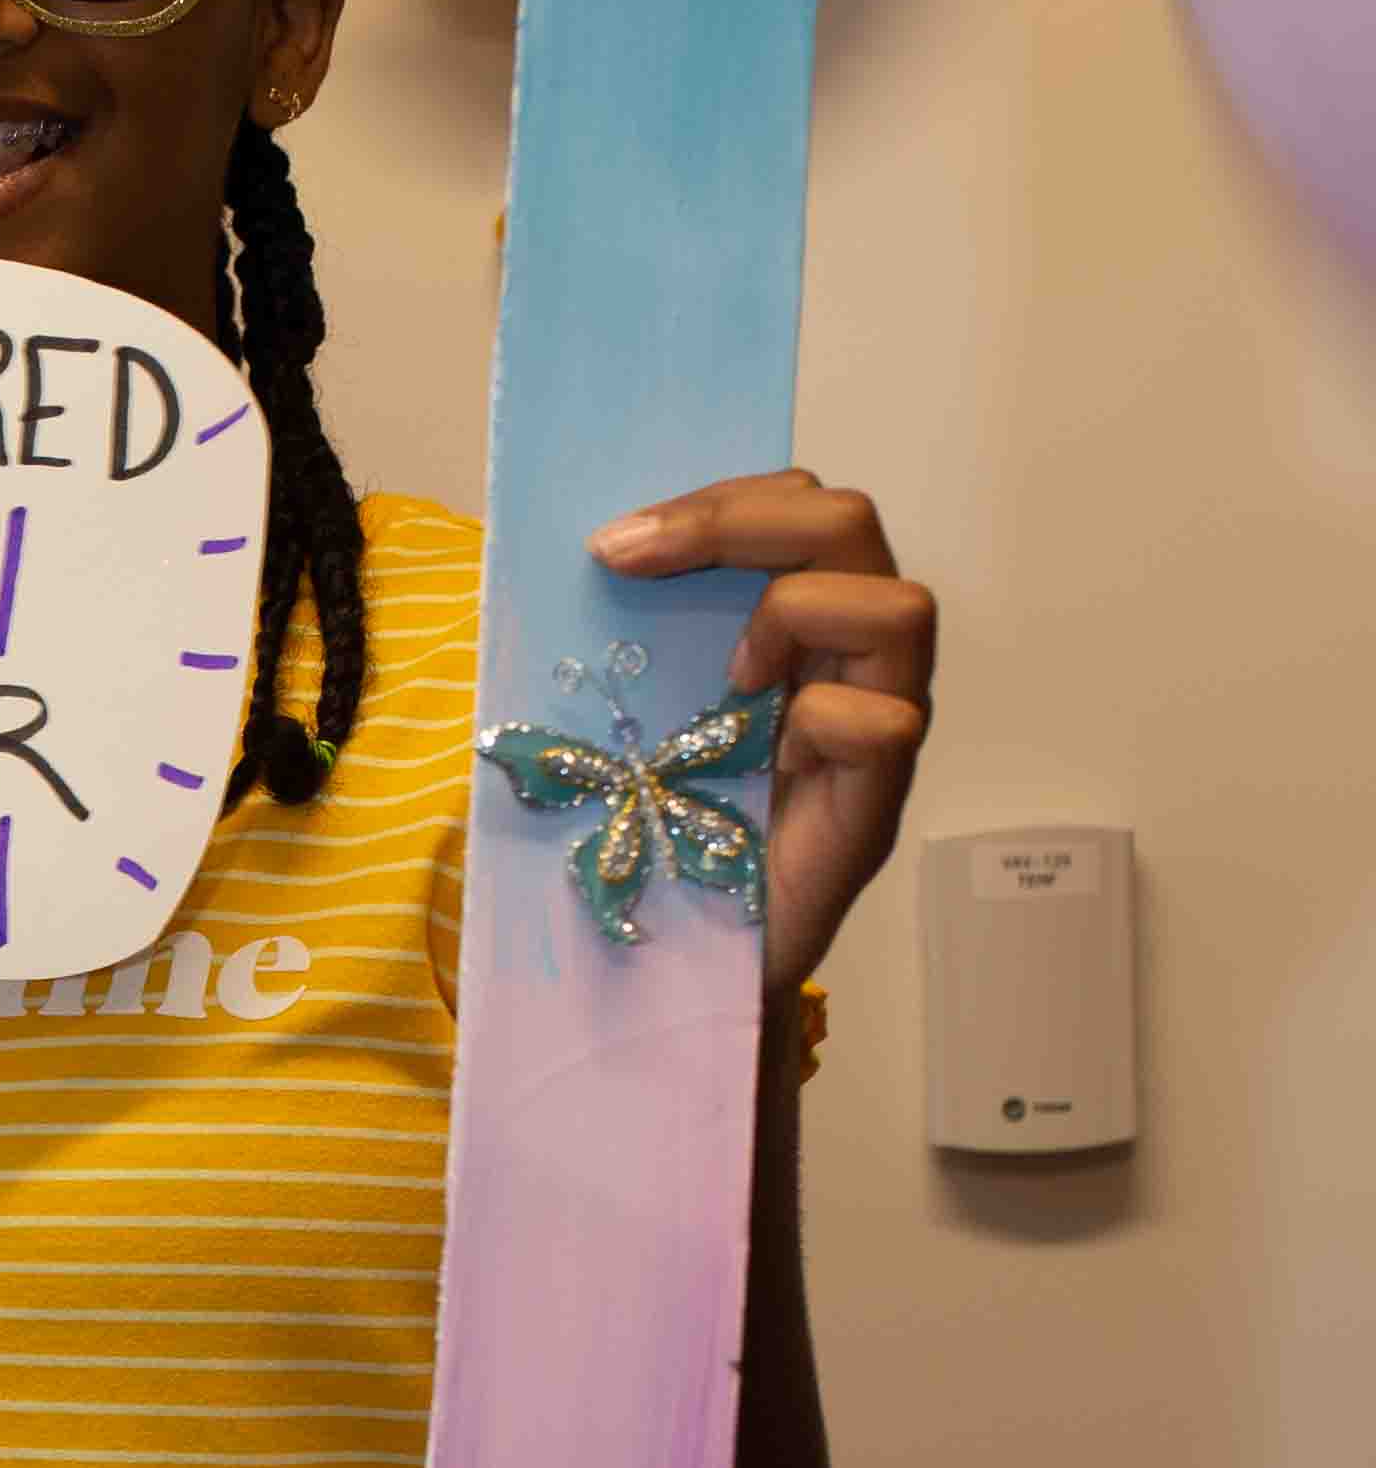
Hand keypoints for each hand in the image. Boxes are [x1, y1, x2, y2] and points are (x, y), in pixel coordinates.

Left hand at [590, 472, 935, 1002]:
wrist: (682, 967)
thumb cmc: (652, 833)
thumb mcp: (623, 715)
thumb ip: (624, 640)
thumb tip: (565, 565)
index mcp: (795, 623)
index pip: (794, 506)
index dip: (712, 501)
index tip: (611, 542)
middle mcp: (850, 661)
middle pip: (852, 523)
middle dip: (742, 520)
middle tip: (638, 559)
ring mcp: (876, 730)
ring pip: (902, 607)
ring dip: (798, 612)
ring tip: (732, 674)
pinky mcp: (874, 808)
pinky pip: (887, 723)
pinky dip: (824, 717)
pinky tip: (773, 752)